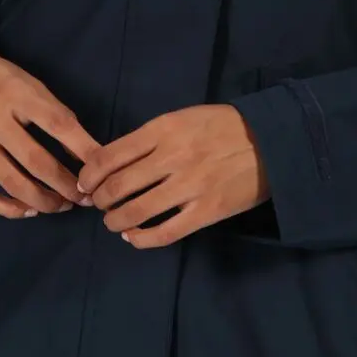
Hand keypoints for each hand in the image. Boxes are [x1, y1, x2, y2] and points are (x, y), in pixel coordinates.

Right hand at [0, 42, 101, 218]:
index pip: (58, 125)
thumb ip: (47, 108)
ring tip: (62, 205)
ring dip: (44, 201)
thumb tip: (79, 146)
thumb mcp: (21, 77)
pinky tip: (26, 209)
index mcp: (15, 92)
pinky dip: (7, 208)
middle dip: (68, 185)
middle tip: (87, 197)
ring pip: (13, 183)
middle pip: (38, 162)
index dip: (84, 150)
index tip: (103, 168)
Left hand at [74, 104, 270, 247]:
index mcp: (163, 129)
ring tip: (113, 221)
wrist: (271, 141)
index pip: (110, 156)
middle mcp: (172, 157)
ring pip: (135, 212)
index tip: (85, 184)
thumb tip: (114, 163)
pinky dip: (141, 239)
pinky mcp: (206, 212)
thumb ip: (150, 138)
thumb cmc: (223, 126)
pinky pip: (164, 233)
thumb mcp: (182, 118)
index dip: (89, 175)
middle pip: (117, 186)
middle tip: (98, 204)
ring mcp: (189, 186)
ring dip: (115, 221)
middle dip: (99, 200)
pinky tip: (134, 237)